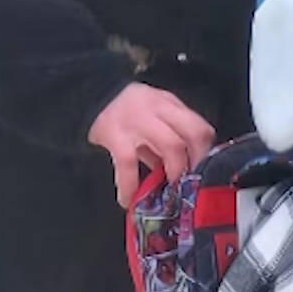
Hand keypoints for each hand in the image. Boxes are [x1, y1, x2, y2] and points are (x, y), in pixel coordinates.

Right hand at [87, 82, 216, 207]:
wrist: (87, 92)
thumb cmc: (124, 108)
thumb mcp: (150, 114)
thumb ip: (165, 136)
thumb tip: (178, 169)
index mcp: (168, 104)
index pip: (199, 125)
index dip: (205, 151)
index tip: (202, 171)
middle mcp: (157, 109)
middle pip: (192, 133)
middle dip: (195, 162)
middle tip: (189, 183)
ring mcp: (137, 121)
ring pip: (170, 145)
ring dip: (174, 171)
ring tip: (168, 191)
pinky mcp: (115, 136)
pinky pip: (128, 164)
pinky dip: (130, 185)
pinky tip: (128, 200)